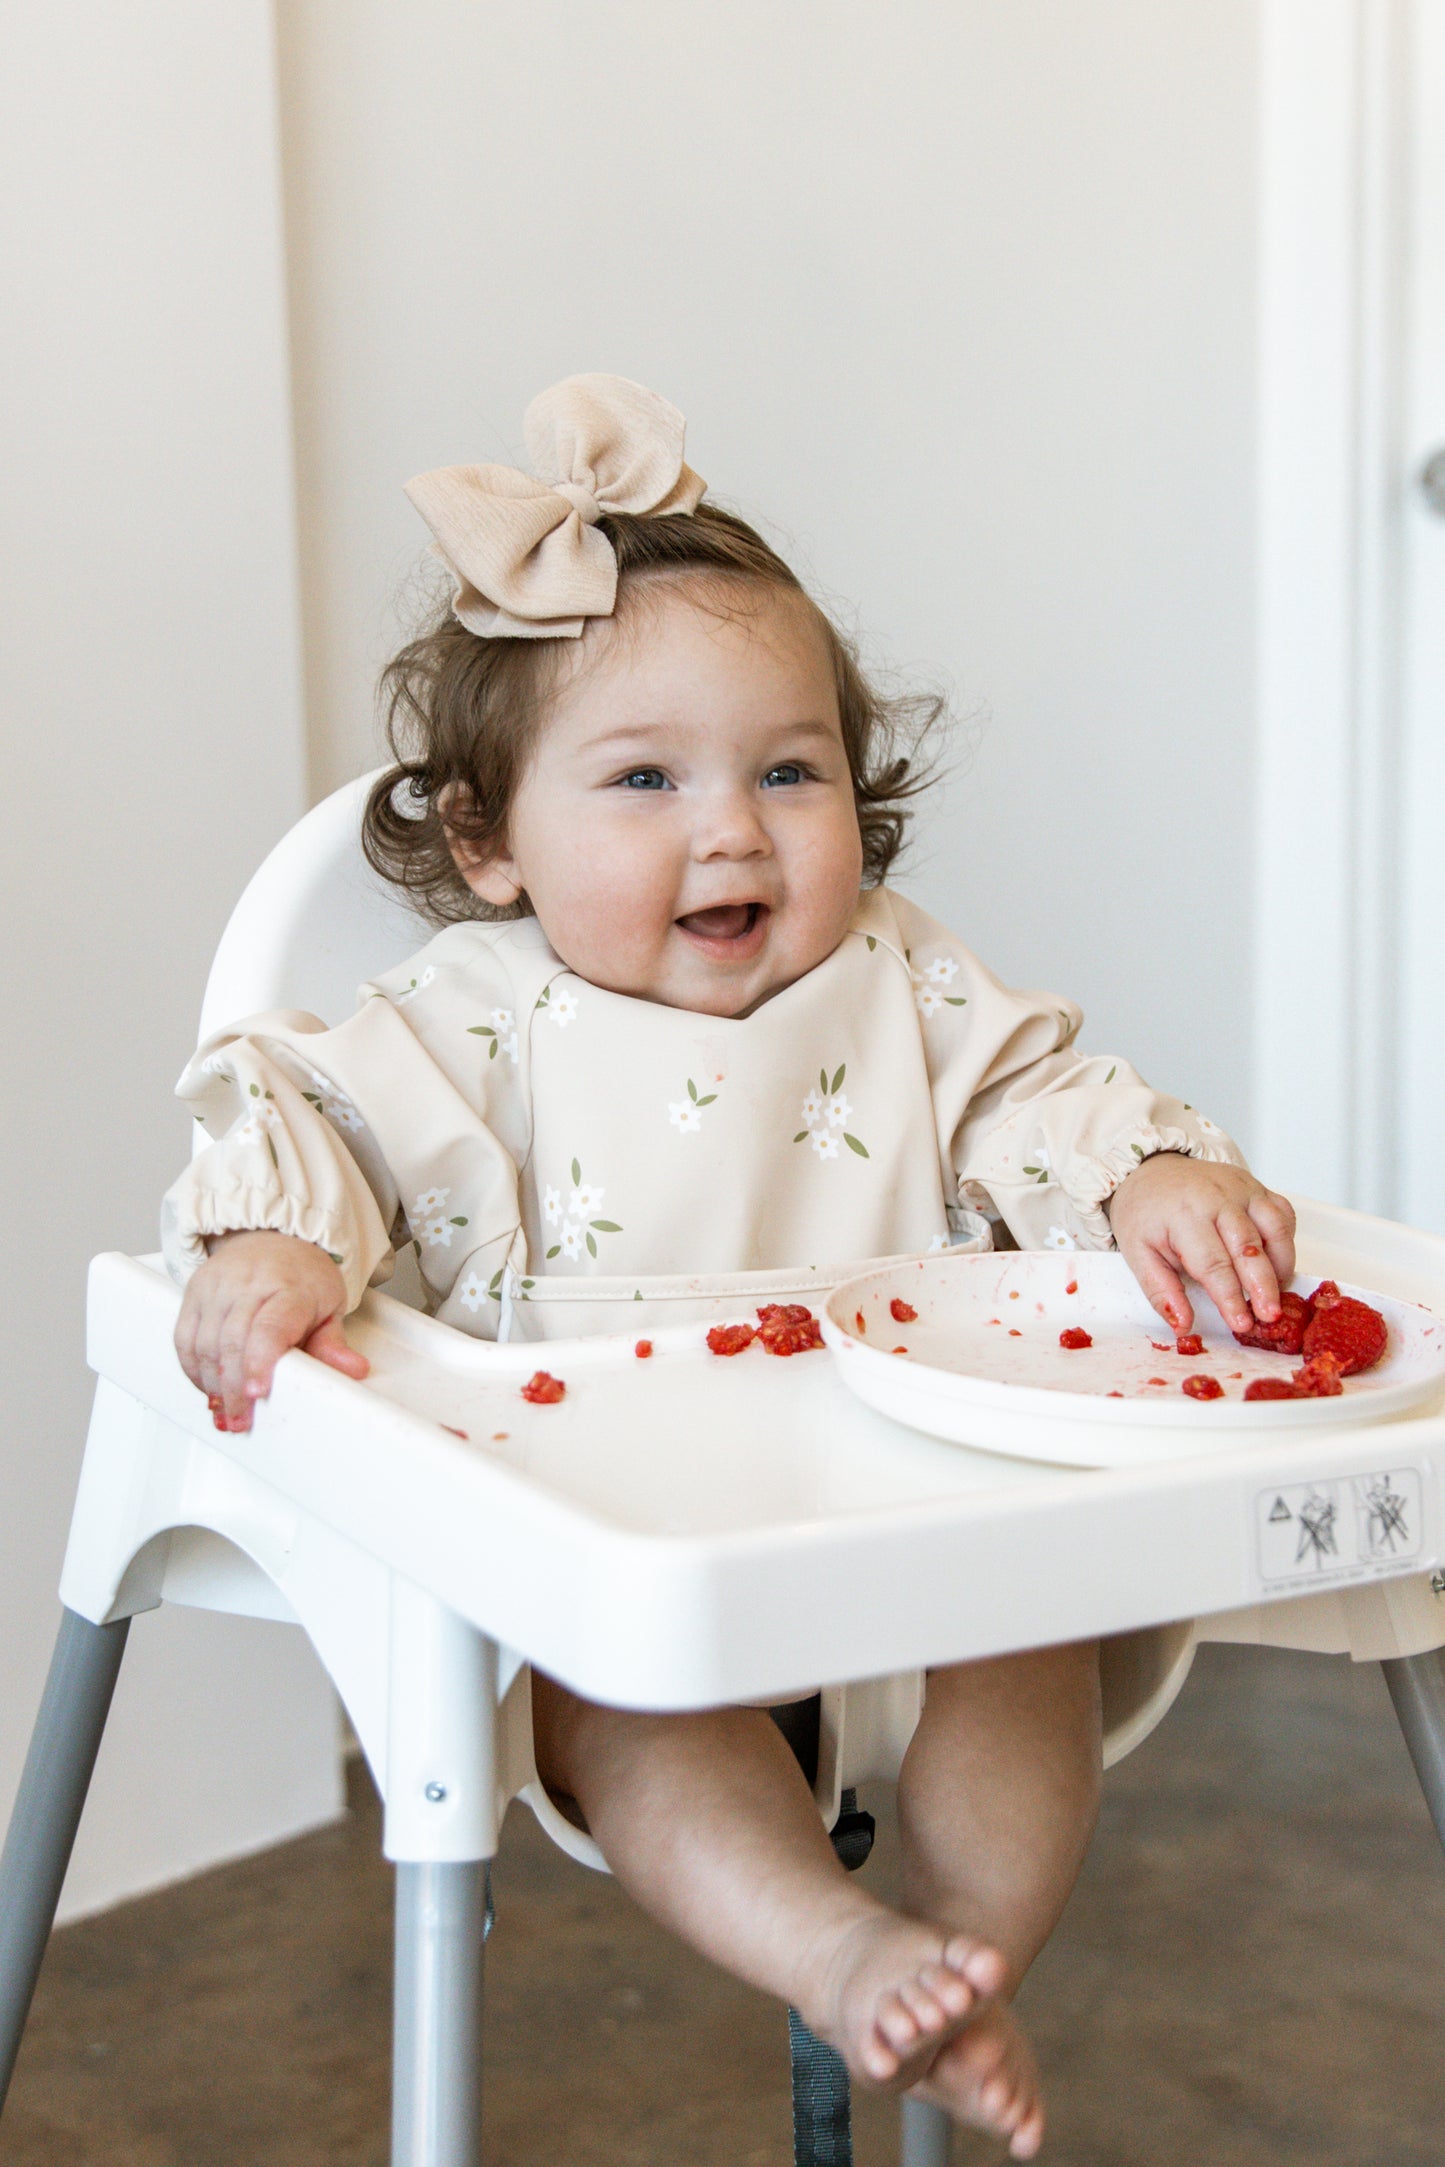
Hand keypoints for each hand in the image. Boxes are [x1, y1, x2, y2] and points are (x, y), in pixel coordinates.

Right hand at [174, 1230, 369, 1431]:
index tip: (256, 1392)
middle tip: (241, 1419)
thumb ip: (333, 1344)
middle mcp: (249, 1283)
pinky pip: (184, 1338)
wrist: (274, 1238)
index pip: (270, 1327)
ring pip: (205, 1343)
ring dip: (212, 1385)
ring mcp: (218, 1286)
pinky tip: (207, 1388)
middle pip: (232, 1341)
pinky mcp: (195, 1291)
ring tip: (225, 1412)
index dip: (259, 1362)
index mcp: (290, 1288)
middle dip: (233, 1388)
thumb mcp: (329, 1307)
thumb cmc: (302, 1278)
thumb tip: (352, 1370)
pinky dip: (193, 1369)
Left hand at [1105, 1154, 1295, 1335]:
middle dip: (1264, 1286)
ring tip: (1276, 1295)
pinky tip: (1277, 1264)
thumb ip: (1161, 1292)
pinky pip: (1283, 1214)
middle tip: (1270, 1316)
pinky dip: (1287, 1241)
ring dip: (1281, 1266)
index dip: (1230, 1297)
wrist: (1150, 1172)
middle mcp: (1217, 1198)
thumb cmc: (1145, 1213)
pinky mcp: (1257, 1186)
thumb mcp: (1137, 1254)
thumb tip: (1183, 1326)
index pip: (1213, 1264)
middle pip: (1250, 1247)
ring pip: (1276, 1229)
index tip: (1241, 1324)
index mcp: (1184, 1214)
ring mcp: (1242, 1188)